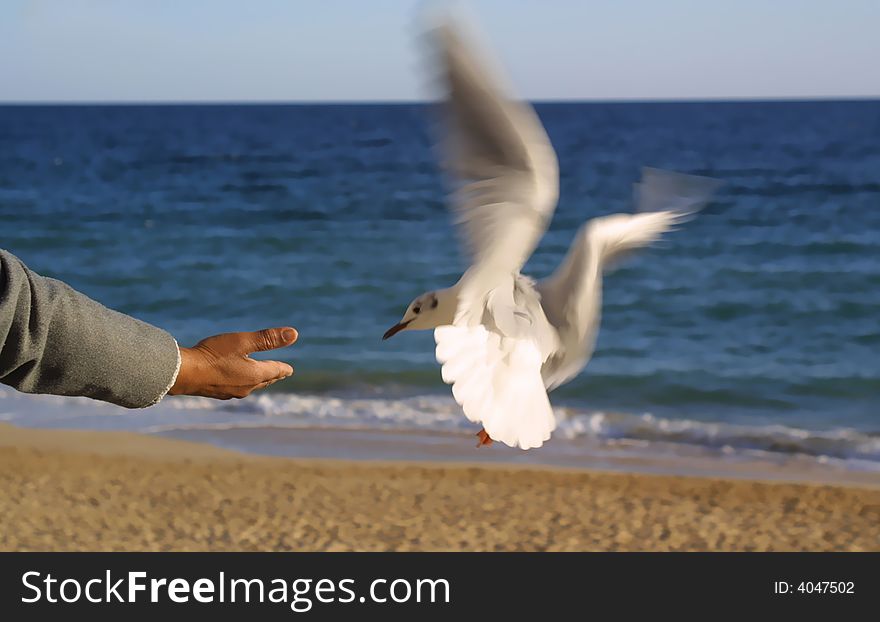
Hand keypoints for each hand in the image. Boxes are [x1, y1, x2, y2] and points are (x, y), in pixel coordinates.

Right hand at [169, 327, 297, 398]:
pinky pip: (235, 388)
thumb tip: (294, 334)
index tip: (289, 370)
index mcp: (255, 375)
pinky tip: (234, 382)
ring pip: (250, 386)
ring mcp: (230, 392)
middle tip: (279, 374)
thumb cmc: (213, 354)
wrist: (183, 373)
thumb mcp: (243, 341)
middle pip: (264, 381)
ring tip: (260, 378)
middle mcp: (246, 387)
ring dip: (258, 381)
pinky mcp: (216, 393)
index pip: (275, 371)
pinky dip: (242, 383)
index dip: (283, 368)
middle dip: (272, 376)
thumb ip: (268, 338)